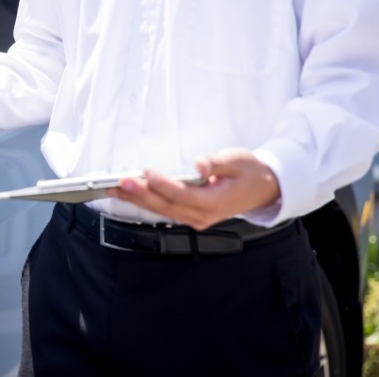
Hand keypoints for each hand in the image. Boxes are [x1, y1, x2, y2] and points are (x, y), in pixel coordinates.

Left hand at [106, 148, 280, 229]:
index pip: (184, 194)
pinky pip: (165, 211)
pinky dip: (147, 202)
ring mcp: (197, 218)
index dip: (164, 184)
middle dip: (141, 194)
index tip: (147, 172)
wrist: (263, 189)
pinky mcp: (191, 216)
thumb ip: (216, 163)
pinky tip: (130, 194)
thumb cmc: (249, 172)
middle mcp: (204, 215)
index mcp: (217, 202)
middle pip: (167, 206)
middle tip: (121, 183)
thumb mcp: (237, 160)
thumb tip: (200, 164)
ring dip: (138, 199)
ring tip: (116, 188)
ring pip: (163, 211)